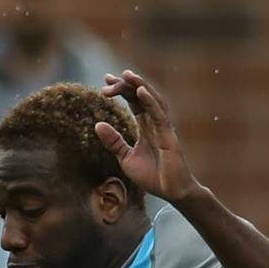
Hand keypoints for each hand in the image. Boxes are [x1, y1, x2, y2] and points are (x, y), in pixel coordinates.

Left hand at [96, 68, 200, 206]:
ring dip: (140, 86)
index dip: (121, 89)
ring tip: (127, 75)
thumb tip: (97, 125)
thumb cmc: (153, 176)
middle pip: (140, 97)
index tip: (106, 79)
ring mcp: (163, 128)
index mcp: (146, 126)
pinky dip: (150, 102)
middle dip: (125, 86)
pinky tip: (140, 91)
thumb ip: (114, 141)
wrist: (171, 192)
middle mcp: (155, 123)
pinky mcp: (169, 136)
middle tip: (108, 79)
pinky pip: (159, 115)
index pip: (133, 101)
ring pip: (152, 100)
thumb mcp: (126, 158)